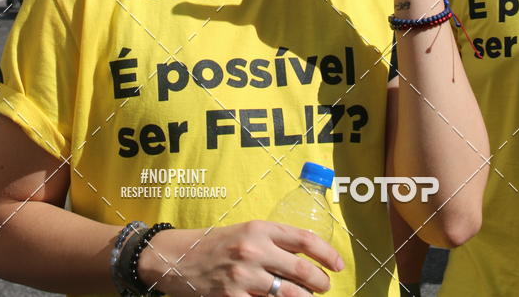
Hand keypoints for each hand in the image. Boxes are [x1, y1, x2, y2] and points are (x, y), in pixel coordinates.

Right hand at [138, 221, 343, 295]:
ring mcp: (243, 278)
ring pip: (289, 295)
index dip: (327, 254)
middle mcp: (253, 251)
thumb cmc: (217, 243)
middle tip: (324, 286)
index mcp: (260, 229)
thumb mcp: (246, 232)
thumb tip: (307, 258)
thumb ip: (274, 242)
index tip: (339, 264)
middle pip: (302, 272)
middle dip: (320, 283)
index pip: (304, 240)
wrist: (179, 258)